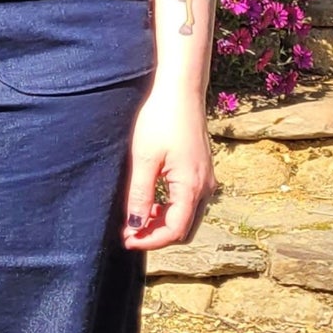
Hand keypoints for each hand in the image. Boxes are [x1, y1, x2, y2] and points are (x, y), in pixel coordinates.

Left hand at [123, 81, 215, 250]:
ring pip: (186, 216)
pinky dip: (170, 208)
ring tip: (135, 218)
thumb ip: (140, 194)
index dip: (150, 240)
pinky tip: (150, 201)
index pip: (175, 230)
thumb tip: (135, 224)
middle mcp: (205, 188)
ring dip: (163, 222)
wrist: (180, 92)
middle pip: (184, 228)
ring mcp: (205, 180)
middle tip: (128, 233)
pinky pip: (188, 201)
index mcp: (192, 188)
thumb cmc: (160, 120)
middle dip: (157, 235)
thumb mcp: (144, 159)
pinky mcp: (201, 171)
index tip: (126, 240)